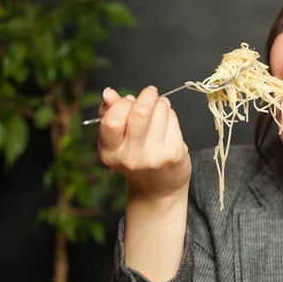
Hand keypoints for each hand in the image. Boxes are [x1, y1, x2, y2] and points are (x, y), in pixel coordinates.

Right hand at [97, 86, 191, 203]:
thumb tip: (109, 92)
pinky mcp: (173, 153)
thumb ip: (111, 114)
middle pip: (140, 112)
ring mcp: (154, 156)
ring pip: (159, 111)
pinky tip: (167, 123)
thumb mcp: (118, 141)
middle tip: (150, 93)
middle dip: (147, 95)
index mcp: (110, 152)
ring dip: (160, 104)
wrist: (159, 188)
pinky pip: (172, 119)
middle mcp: (130, 156)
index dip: (122, 103)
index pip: (112, 120)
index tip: (129, 99)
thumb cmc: (138, 157)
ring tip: (159, 110)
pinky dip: (170, 114)